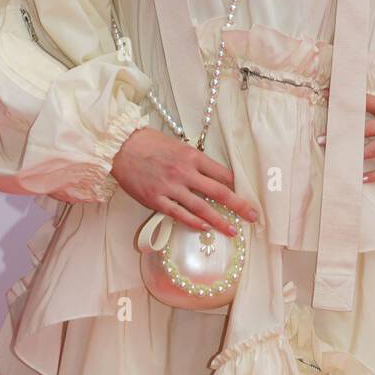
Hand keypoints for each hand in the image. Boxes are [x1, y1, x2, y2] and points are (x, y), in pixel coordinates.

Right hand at [110, 126, 258, 235]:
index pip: (222, 173)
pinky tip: (204, 228)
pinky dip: (193, 222)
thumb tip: (210, 173)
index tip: (246, 194)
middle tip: (253, 216)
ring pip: (201, 208)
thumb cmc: (148, 143)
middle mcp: (184, 172)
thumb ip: (193, 160)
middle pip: (219, 192)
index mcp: (192, 156)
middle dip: (239, 205)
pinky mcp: (156, 200)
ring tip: (232, 231)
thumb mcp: (177, 145)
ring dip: (219, 221)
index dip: (237, 185)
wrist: (121, 147)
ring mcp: (170, 188)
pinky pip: (179, 214)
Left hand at [318, 92, 374, 182]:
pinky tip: (363, 180)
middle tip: (320, 140)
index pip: (364, 101)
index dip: (345, 99)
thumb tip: (370, 102)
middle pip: (363, 129)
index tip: (326, 98)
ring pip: (374, 150)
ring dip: (354, 156)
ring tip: (336, 161)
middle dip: (341, 134)